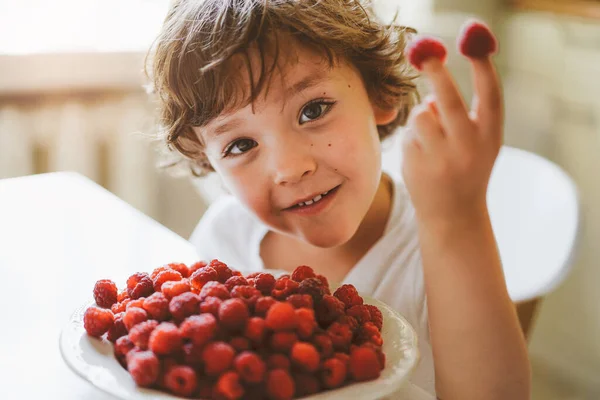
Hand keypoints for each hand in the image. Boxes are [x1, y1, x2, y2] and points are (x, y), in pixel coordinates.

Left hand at [402, 21, 501, 225]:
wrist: (453, 215)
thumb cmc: (467, 168)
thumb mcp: (478, 142)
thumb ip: (465, 115)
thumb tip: (430, 94)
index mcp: (491, 135)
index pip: (490, 93)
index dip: (483, 64)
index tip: (472, 38)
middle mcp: (470, 146)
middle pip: (448, 98)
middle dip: (436, 71)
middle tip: (424, 53)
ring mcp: (442, 158)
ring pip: (422, 114)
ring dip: (423, 118)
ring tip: (431, 140)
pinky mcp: (418, 165)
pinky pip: (409, 133)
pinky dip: (413, 138)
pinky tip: (423, 159)